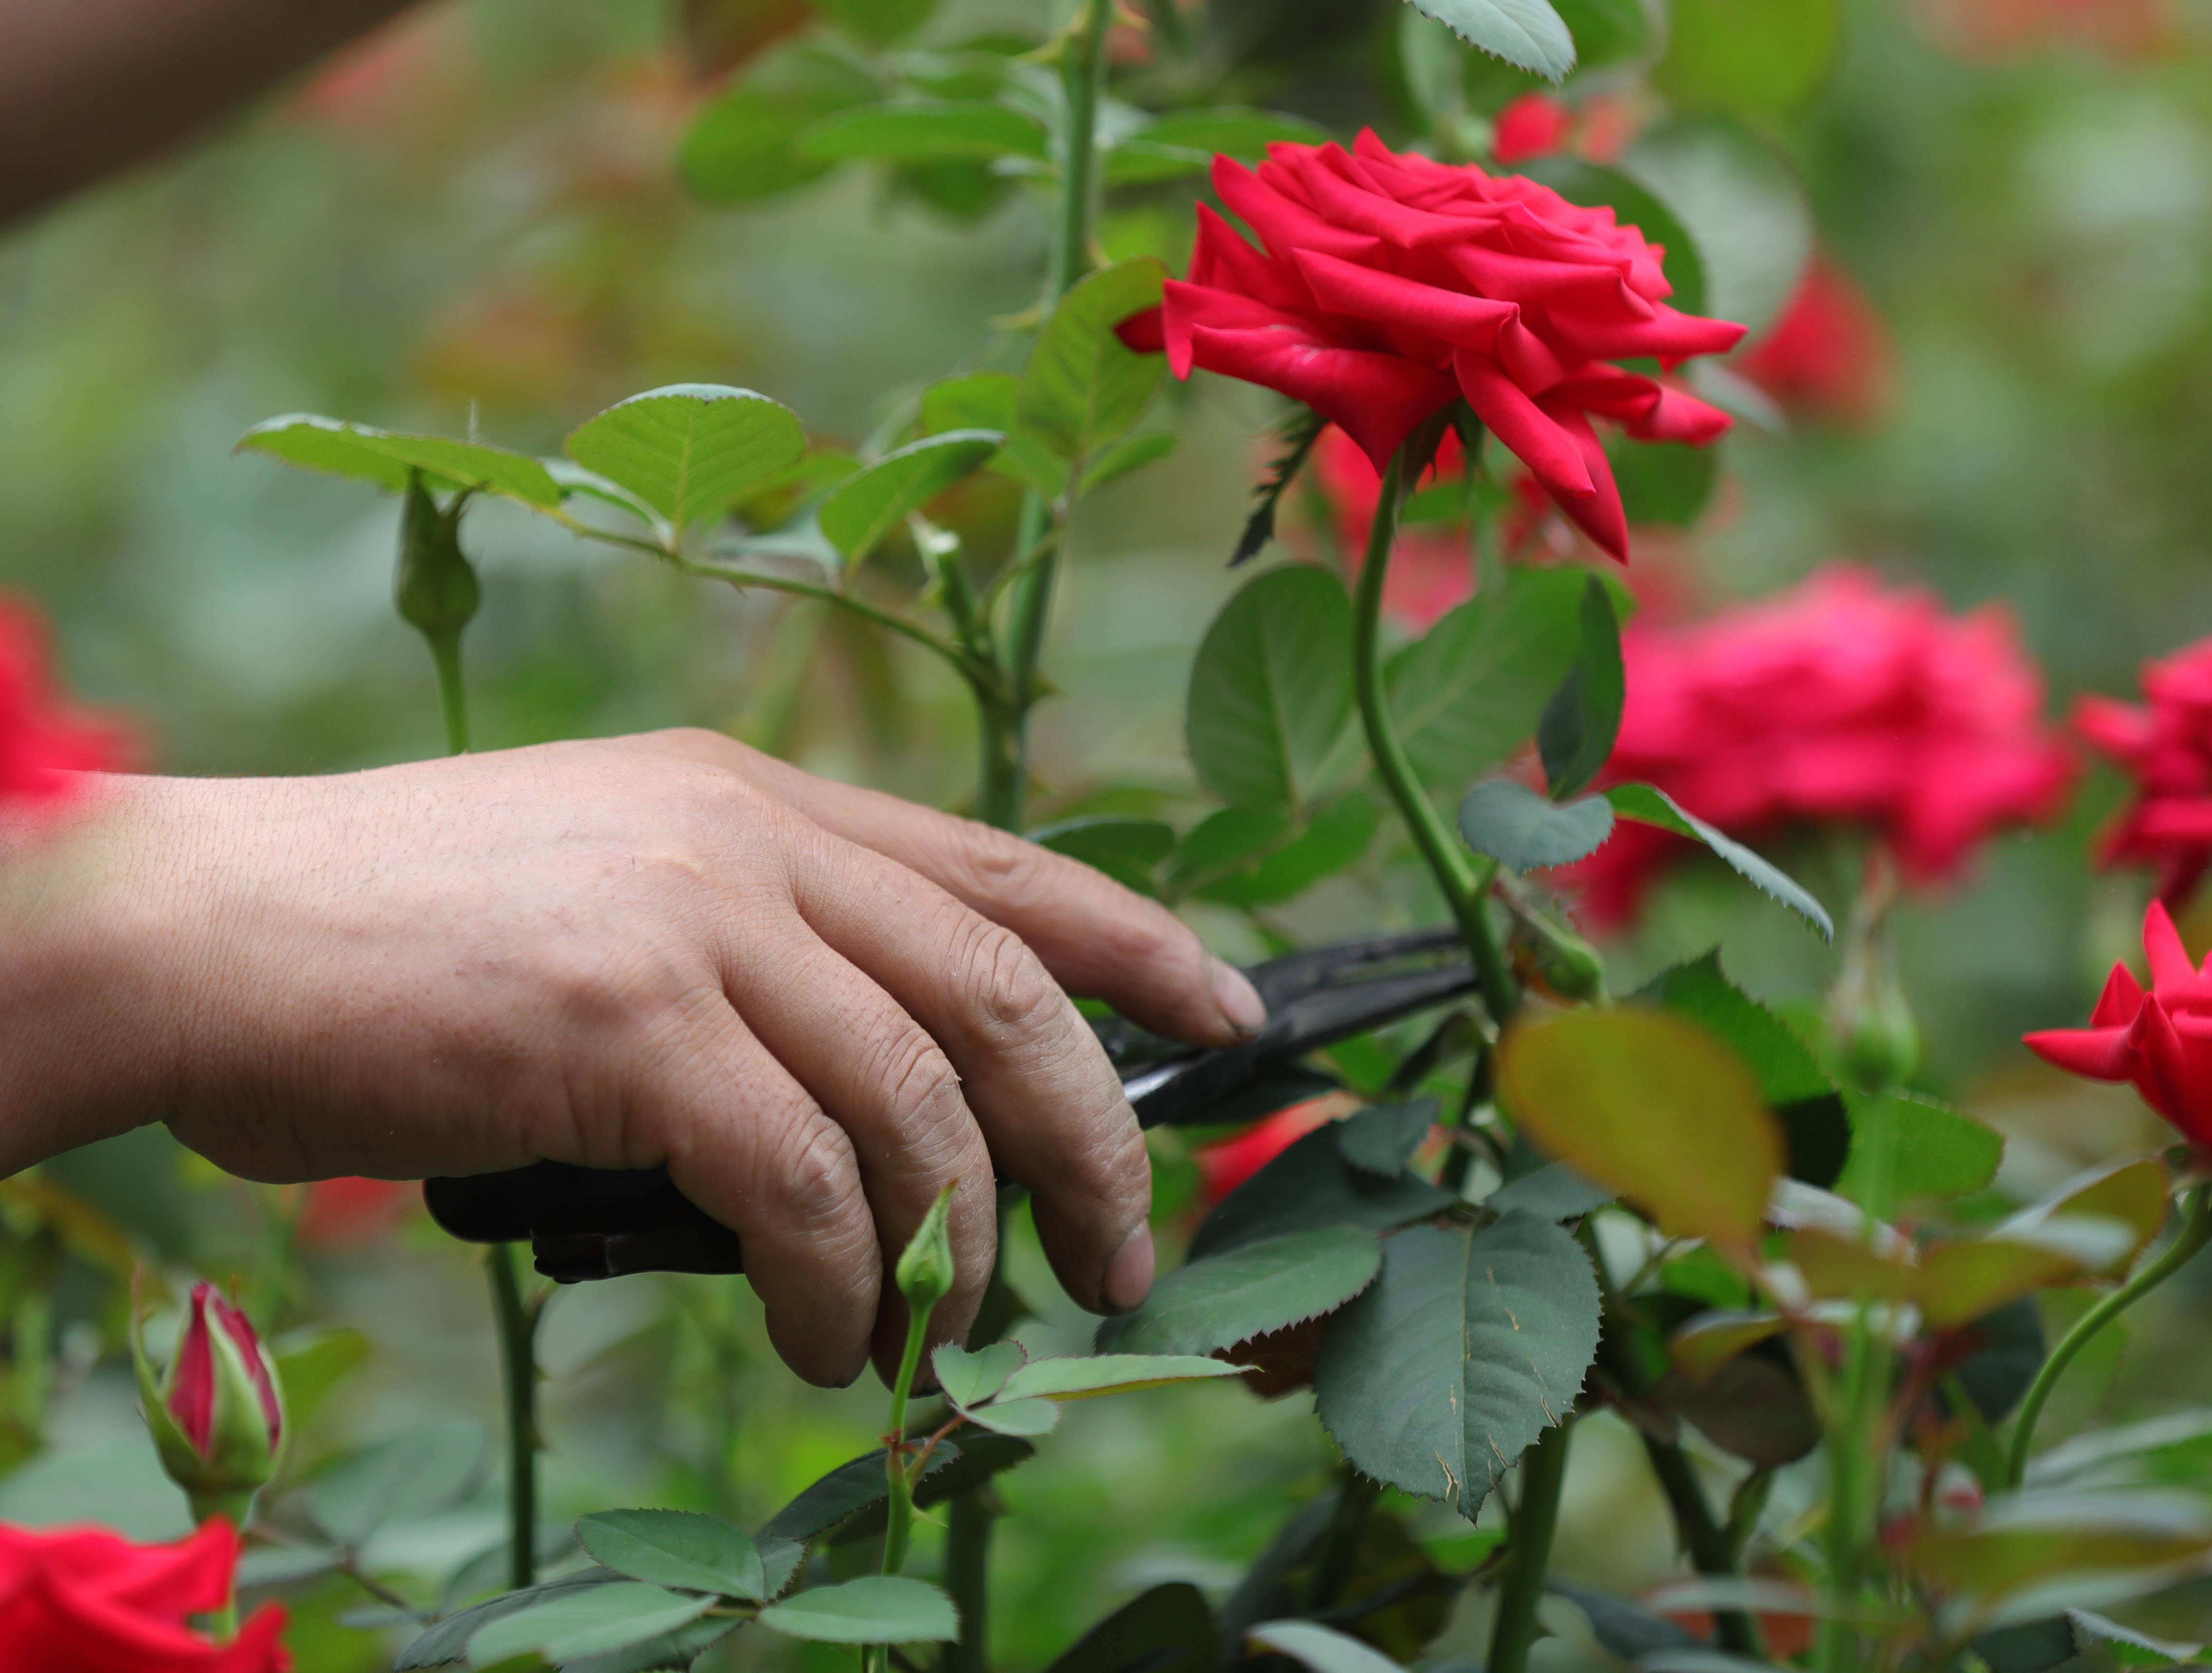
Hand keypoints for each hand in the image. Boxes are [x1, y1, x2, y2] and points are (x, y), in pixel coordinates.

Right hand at [0, 731, 1266, 1384]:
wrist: (210, 927)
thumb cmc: (401, 938)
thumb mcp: (614, 896)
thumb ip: (755, 967)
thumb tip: (878, 1128)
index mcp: (761, 800)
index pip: (1007, 868)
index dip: (1142, 946)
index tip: (1232, 1017)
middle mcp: (752, 838)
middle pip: (1005, 993)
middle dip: (1096, 1136)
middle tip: (1124, 1251)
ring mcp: (694, 921)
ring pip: (920, 1099)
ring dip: (962, 1241)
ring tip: (951, 1331)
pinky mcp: (625, 1025)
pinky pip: (799, 1183)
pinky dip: (838, 1281)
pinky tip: (831, 1339)